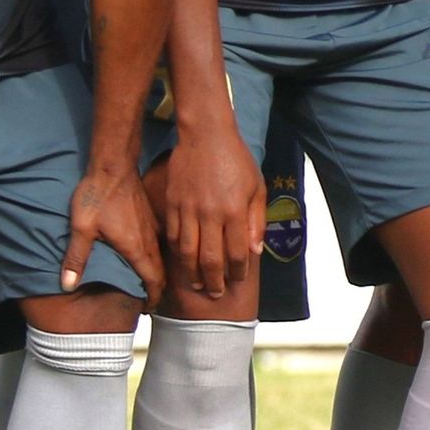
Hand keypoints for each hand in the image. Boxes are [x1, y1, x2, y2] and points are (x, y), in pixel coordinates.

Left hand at [66, 164, 165, 301]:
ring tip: (148, 283)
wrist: (113, 165)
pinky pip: (159, 243)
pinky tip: (146, 256)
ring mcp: (152, 227)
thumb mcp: (82, 228)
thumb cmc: (98, 195)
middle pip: (161, 271)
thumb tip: (67, 285)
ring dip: (158, 272)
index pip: (153, 279)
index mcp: (136, 247)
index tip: (148, 309)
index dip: (153, 297)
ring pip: (161, 257)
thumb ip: (76, 258)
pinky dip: (157, 256)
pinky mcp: (150, 217)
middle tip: (148, 302)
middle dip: (157, 289)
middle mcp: (149, 239)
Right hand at [154, 115, 263, 299]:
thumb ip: (256, 220)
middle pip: (210, 259)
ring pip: (188, 252)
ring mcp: (188, 209)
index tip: (238, 280)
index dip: (238, 271)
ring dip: (192, 273)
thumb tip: (253, 251)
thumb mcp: (257, 187)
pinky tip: (182, 262)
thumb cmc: (236, 160)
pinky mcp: (172, 203)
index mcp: (235, 210)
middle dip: (214, 281)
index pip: (237, 253)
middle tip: (217, 294)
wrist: (205, 135)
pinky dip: (178, 253)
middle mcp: (211, 214)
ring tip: (198, 285)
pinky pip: (174, 235)